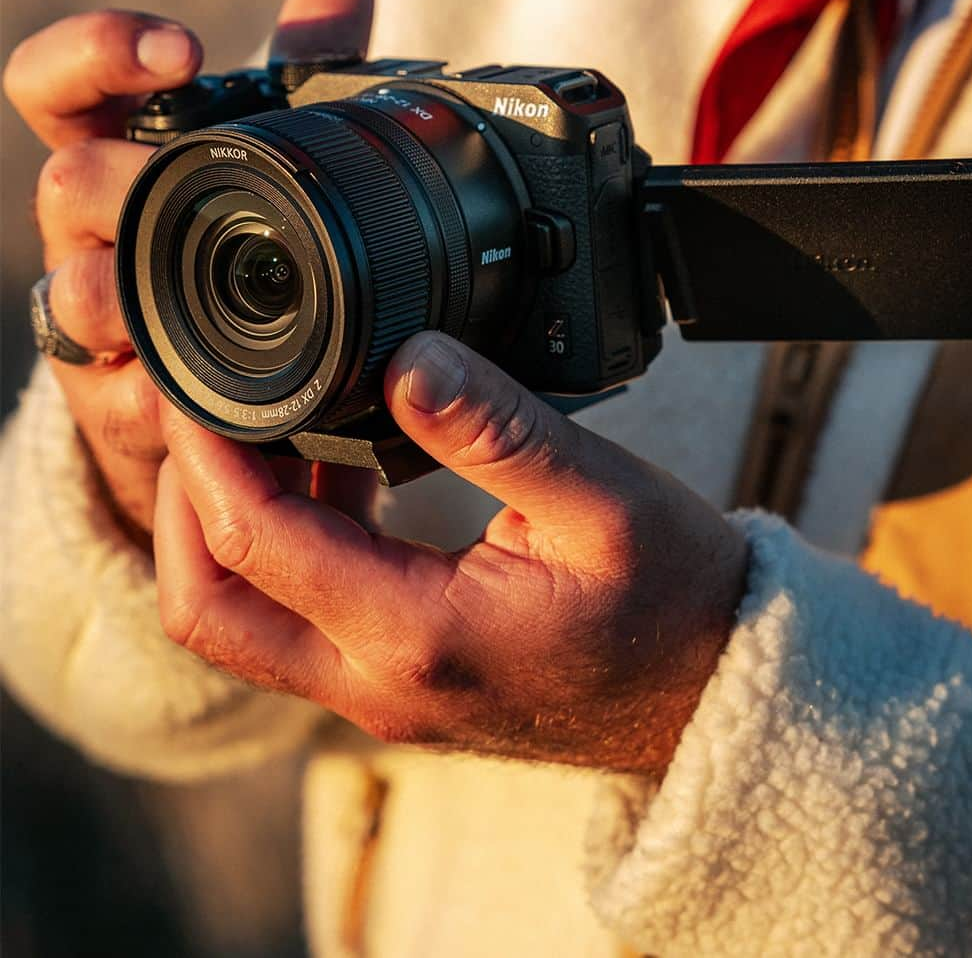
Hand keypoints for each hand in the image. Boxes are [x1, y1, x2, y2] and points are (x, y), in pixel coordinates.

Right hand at [4, 0, 374, 535]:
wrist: (216, 386)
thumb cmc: (232, 248)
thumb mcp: (269, 155)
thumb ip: (300, 68)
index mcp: (114, 158)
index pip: (55, 84)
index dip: (96, 52)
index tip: (182, 48)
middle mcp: (86, 233)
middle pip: (66, 184)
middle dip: (127, 183)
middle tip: (189, 180)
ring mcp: (94, 322)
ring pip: (76, 295)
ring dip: (125, 290)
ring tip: (172, 289)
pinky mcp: (117, 407)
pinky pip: (123, 400)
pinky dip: (162, 395)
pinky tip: (192, 393)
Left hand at [155, 332, 748, 774]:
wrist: (712, 693)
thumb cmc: (673, 599)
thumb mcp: (602, 497)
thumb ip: (498, 427)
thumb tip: (408, 358)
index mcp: (419, 633)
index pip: (252, 543)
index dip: (206, 452)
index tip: (197, 377)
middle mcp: (378, 682)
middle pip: (205, 608)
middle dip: (179, 503)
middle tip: (203, 408)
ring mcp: (382, 694)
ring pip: (242, 624)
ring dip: (225, 526)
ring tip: (266, 425)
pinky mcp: (398, 684)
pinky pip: (298, 623)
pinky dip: (282, 548)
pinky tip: (333, 473)